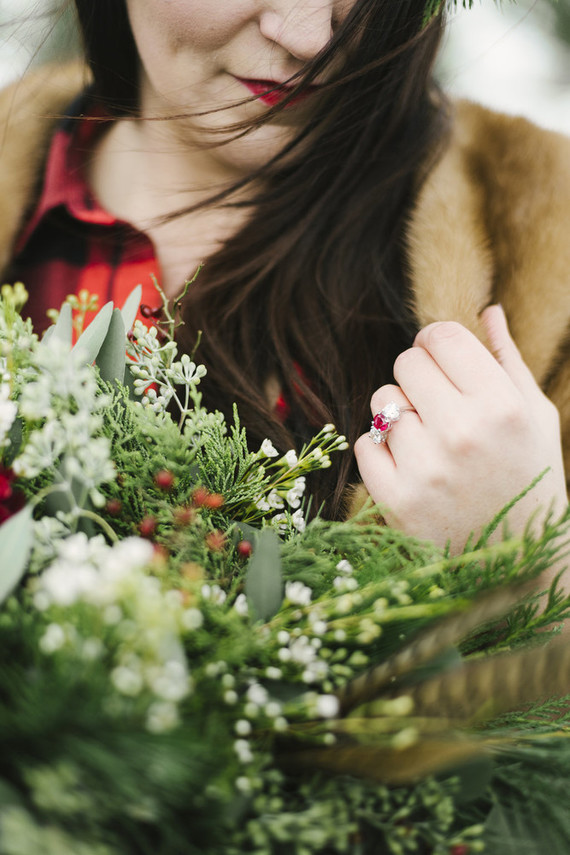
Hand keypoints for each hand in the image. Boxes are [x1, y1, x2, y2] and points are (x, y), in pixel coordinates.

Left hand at [354, 306, 567, 554]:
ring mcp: (425, 468)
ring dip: (399, 413)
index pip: (440, 336)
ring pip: (381, 401)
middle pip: (405, 362)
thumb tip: (487, 309)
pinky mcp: (395, 500)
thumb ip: (508, 360)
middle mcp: (462, 433)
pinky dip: (382, 451)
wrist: (523, 568)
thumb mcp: (536, 419)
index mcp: (502, 406)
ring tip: (429, 441)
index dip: (437, 343)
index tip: (442, 360)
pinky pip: (365, 444)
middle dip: (420, 377)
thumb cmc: (532, 481)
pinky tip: (413, 469)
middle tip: (439, 406)